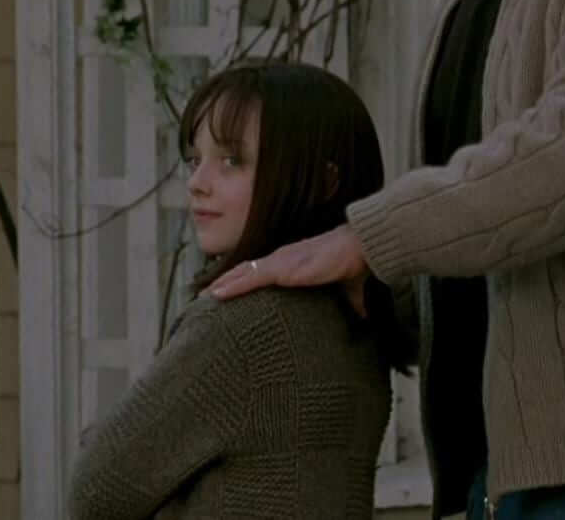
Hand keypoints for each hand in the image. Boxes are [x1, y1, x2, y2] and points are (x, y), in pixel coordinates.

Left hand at [209, 225, 368, 299]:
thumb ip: (349, 302)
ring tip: (203, 298)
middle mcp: (281, 259)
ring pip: (241, 274)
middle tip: (205, 297)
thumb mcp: (346, 288)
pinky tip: (215, 295)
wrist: (359, 248)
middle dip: (225, 282)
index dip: (243, 280)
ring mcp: (279, 262)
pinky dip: (231, 287)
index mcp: (292, 263)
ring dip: (221, 285)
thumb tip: (362, 317)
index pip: (262, 271)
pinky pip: (250, 279)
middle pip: (245, 270)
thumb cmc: (353, 263)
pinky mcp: (281, 269)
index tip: (228, 292)